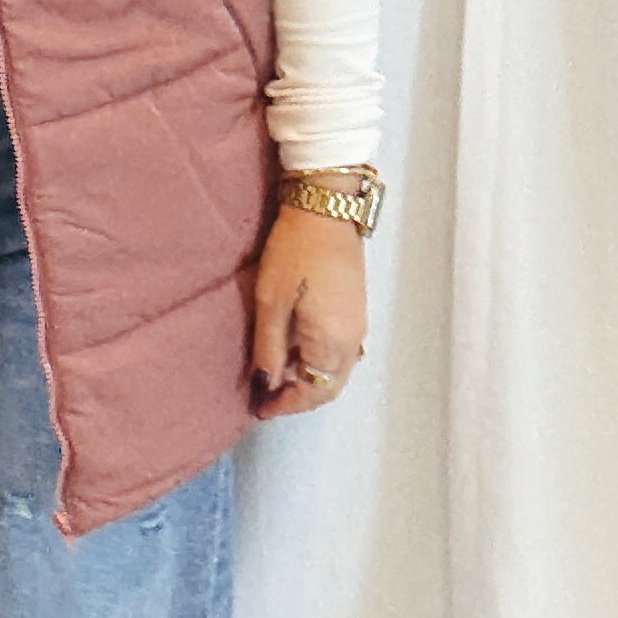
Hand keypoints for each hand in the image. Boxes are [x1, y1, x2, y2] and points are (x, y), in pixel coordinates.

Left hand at [250, 205, 366, 418]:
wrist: (325, 210)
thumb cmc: (294, 253)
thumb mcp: (271, 302)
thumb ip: (269, 349)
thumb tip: (266, 385)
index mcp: (332, 343)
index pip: (312, 392)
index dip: (285, 405)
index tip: (259, 408)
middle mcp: (352, 340)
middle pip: (330, 387)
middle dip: (300, 398)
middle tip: (268, 398)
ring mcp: (358, 324)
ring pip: (337, 371)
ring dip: (311, 381)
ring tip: (278, 376)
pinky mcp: (357, 310)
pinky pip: (342, 352)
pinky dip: (320, 362)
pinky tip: (297, 351)